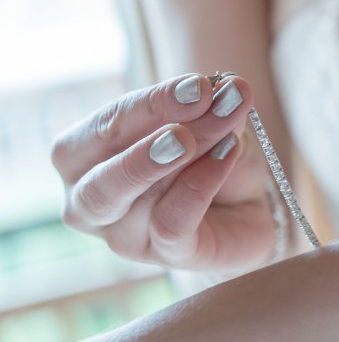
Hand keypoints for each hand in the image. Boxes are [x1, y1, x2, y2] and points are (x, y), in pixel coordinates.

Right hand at [52, 74, 275, 271]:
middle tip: (198, 102)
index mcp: (85, 157)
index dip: (150, 103)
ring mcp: (124, 235)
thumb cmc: (214, 161)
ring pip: (137, 195)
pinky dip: (200, 185)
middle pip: (102, 167)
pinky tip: (229, 156)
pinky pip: (171, 223)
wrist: (251, 212)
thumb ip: (213, 108)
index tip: (199, 85)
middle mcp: (90, 199)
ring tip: (225, 130)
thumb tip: (229, 86)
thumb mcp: (214, 126)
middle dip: (149, 127)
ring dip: (185, 154)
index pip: (104, 126)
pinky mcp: (164, 256)